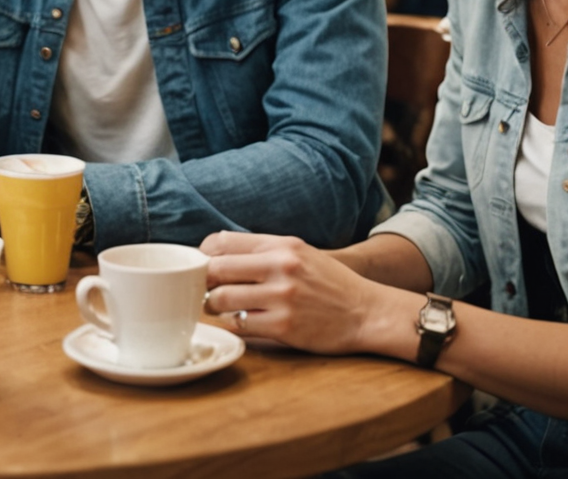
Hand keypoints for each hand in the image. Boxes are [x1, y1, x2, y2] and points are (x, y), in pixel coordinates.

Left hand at [200, 231, 410, 356]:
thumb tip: (216, 253)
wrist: (367, 312)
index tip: (201, 266)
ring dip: (212, 306)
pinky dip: (232, 325)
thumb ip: (263, 250)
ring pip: (221, 299)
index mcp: (281, 245)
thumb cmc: (330, 283)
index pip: (221, 241)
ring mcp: (282, 297)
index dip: (203, 255)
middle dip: (202, 281)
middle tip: (202, 290)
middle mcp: (280, 267)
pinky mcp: (284, 327)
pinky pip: (239, 325)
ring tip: (217, 308)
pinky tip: (238, 322)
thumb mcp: (300, 253)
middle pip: (215, 269)